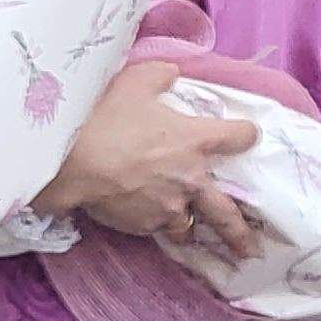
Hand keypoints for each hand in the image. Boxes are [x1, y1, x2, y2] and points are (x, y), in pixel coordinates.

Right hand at [36, 62, 264, 259]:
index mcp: (196, 141)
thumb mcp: (134, 82)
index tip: (245, 136)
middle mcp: (192, 179)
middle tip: (251, 246)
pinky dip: (154, 224)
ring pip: (189, 226)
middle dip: (240, 232)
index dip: (244, 134)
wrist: (69, 161)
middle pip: (228, 213)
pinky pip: (157, 227)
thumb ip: (160, 76)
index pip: (240, 137)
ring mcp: (169, 207)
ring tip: (192, 235)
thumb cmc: (104, 118)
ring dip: (191, 227)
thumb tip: (172, 74)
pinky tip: (147, 220)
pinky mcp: (145, 225)